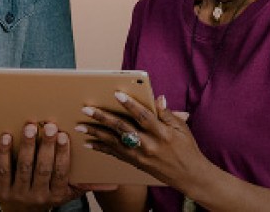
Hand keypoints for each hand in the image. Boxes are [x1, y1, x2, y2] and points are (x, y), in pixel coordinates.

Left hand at [0, 122, 83, 211]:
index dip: (62, 154)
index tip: (63, 135)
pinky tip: (6, 136)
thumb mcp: (68, 193)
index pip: (61, 173)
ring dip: (27, 145)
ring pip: (24, 166)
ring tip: (30, 127)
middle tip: (49, 126)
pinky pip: (3, 168)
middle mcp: (38, 195)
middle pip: (43, 168)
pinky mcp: (1, 190)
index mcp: (56, 194)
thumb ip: (86, 185)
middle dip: (47, 146)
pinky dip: (4, 152)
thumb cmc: (48, 196)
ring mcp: (18, 193)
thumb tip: (113, 183)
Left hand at [78, 94, 205, 189]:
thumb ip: (167, 113)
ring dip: (96, 133)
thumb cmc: (186, 149)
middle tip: (87, 110)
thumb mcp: (182, 128)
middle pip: (123, 129)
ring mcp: (141, 156)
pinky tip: (89, 142)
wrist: (188, 175)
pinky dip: (102, 148)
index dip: (130, 105)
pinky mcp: (136, 163)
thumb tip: (158, 98)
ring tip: (81, 126)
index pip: (144, 116)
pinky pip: (115, 154)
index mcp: (162, 134)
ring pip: (114, 142)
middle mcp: (149, 145)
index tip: (116, 94)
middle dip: (103, 118)